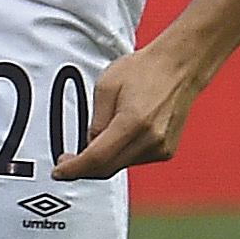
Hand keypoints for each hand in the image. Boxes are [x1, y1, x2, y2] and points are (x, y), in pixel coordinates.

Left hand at [53, 43, 209, 181]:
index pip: (97, 157)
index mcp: (133, 122)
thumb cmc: (145, 70)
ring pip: (120, 165)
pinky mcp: (166, 151)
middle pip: (108, 168)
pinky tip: (120, 134)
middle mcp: (150, 140)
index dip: (74, 168)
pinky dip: (120, 154)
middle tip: (67, 160)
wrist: (180, 67)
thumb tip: (89, 144)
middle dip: (84, 168)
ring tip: (101, 133)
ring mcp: (161, 148)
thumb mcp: (106, 86)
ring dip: (103, 159)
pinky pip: (134, 159)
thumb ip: (95, 120)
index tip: (59, 171)